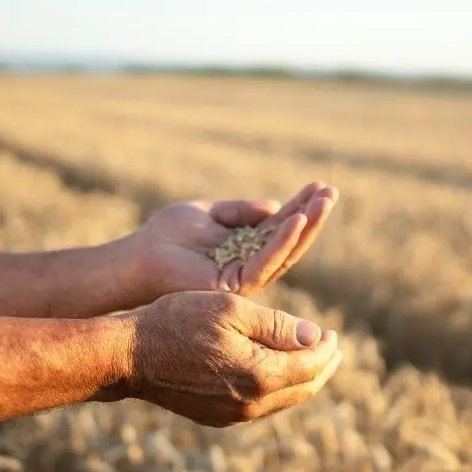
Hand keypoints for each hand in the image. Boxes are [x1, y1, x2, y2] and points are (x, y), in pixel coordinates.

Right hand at [120, 291, 342, 426]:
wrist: (131, 355)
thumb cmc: (179, 321)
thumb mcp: (232, 309)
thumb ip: (277, 325)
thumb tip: (315, 337)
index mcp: (259, 375)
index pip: (311, 365)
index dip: (327, 347)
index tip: (333, 332)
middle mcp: (251, 403)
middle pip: (303, 389)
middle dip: (322, 367)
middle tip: (333, 348)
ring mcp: (233, 415)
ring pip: (283, 400)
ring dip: (302, 379)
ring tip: (310, 359)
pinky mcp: (218, 416)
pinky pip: (261, 406)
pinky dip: (277, 388)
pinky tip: (275, 371)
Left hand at [133, 181, 337, 297]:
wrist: (140, 255)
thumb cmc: (168, 234)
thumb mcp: (209, 212)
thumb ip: (240, 210)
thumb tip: (274, 206)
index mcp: (245, 246)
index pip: (280, 226)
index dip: (301, 206)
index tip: (320, 186)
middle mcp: (250, 264)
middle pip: (290, 240)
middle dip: (312, 216)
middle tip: (332, 192)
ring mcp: (244, 277)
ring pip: (285, 252)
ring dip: (306, 226)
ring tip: (323, 203)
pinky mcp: (235, 285)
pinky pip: (265, 262)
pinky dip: (282, 241)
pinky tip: (297, 220)